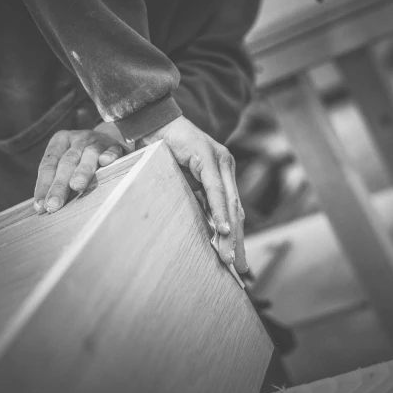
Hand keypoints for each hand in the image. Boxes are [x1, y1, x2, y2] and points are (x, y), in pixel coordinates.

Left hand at [33, 122, 131, 212]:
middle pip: (67, 162)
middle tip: (54, 204)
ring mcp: (97, 141)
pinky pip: (112, 151)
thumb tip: (41, 208)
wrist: (110, 139)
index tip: (41, 206)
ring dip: (82, 171)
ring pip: (89, 155)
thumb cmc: (82, 157)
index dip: (43, 185)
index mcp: (60, 141)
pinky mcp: (115, 146)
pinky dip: (109, 155)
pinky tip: (105, 162)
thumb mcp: (66, 162)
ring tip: (76, 186)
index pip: (48, 164)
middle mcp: (78, 139)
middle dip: (60, 185)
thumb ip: (54, 180)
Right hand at [138, 116, 247, 273]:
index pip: (233, 210)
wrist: (151, 123)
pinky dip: (218, 211)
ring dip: (230, 233)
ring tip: (230, 257)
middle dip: (238, 242)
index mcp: (221, 172)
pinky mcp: (206, 157)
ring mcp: (218, 160)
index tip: (238, 262)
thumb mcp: (182, 180)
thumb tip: (205, 228)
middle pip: (235, 211)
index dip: (237, 237)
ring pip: (229, 203)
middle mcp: (225, 165)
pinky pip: (215, 190)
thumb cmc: (162, 151)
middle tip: (241, 269)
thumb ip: (197, 198)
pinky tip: (223, 230)